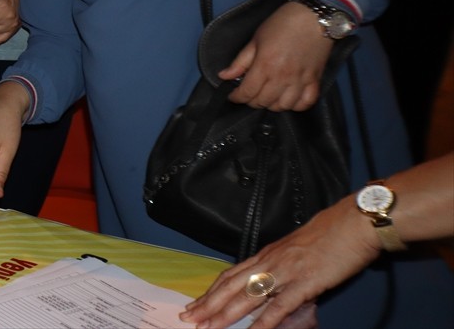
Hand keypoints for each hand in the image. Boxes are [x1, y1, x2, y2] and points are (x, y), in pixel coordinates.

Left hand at [180, 196, 376, 328]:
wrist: (353, 223)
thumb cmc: (329, 235)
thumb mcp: (296, 250)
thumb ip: (280, 267)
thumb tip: (270, 284)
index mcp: (266, 255)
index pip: (230, 276)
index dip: (211, 292)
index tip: (195, 305)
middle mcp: (270, 262)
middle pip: (231, 286)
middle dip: (208, 305)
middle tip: (189, 318)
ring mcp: (286, 272)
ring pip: (247, 296)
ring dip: (226, 314)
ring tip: (208, 327)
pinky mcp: (305, 282)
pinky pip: (280, 305)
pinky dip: (264, 321)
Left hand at [218, 3, 333, 110]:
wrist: (314, 16)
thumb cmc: (282, 24)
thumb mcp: (256, 39)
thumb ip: (240, 61)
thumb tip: (224, 76)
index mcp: (265, 66)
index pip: (247, 92)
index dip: (236, 97)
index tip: (233, 95)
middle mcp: (283, 77)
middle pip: (263, 102)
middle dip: (251, 101)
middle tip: (249, 93)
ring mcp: (300, 80)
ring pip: (283, 106)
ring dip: (272, 105)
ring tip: (267, 96)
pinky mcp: (315, 80)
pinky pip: (306, 103)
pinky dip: (296, 105)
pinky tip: (288, 99)